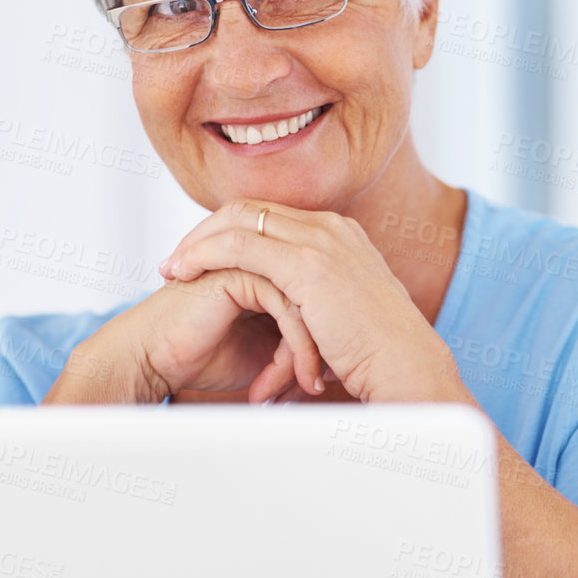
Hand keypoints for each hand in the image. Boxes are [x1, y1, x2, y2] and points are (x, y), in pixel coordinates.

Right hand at [88, 267, 326, 403]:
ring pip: (309, 304)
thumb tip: (337, 358)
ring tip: (307, 388)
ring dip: (309, 353)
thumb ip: (298, 339)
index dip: (327, 340)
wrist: (157, 359)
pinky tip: (285, 382)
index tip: (327, 378)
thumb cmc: (205, 357)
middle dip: (326, 346)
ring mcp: (254, 261)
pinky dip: (294, 350)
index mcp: (276, 269)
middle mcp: (267, 259)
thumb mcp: (267, 352)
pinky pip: (287, 309)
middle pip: (320, 299)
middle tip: (321, 384)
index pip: (322, 299)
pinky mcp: (241, 273)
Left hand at [157, 199, 458, 402]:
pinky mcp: (306, 263)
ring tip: (171, 271)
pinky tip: (183, 274)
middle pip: (249, 209)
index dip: (229, 234)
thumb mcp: (345, 318)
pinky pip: (237, 244)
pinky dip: (203, 255)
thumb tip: (293, 328)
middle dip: (205, 232)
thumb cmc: (378, 358)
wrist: (406, 367)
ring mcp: (320, 240)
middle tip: (176, 261)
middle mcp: (330, 227)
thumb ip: (318, 307)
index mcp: (341, 235)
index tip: (201, 260)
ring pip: (238, 220)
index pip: (270, 217)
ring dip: (197, 243)